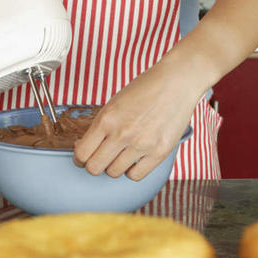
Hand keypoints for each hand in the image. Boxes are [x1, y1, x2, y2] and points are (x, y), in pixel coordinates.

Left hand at [73, 61, 199, 180]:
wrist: (177, 81)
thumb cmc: (146, 88)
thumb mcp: (115, 103)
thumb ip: (101, 125)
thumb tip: (85, 147)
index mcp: (107, 119)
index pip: (82, 153)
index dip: (79, 158)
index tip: (84, 156)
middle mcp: (122, 133)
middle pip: (94, 168)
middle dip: (94, 164)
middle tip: (100, 158)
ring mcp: (141, 144)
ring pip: (114, 173)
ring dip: (114, 166)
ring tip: (121, 155)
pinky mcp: (159, 152)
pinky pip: (135, 176)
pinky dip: (132, 171)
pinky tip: (134, 160)